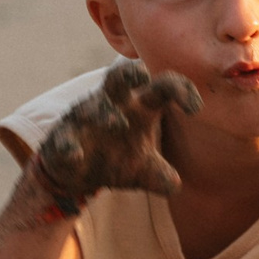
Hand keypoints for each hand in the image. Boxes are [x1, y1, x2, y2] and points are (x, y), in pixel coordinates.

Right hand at [31, 60, 200, 204]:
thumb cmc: (117, 159)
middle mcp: (112, 104)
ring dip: (105, 113)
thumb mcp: (144, 171)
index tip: (195, 109)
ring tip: (118, 124)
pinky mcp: (63, 135)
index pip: (163, 87)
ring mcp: (85, 117)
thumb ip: (160, 176)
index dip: (180, 90)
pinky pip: (65, 138)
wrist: (78, 173)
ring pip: (93, 106)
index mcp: (140, 106)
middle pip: (120, 77)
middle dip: (129, 72)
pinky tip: (76, 155)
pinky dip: (70, 146)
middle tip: (142, 76)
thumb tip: (173, 185)